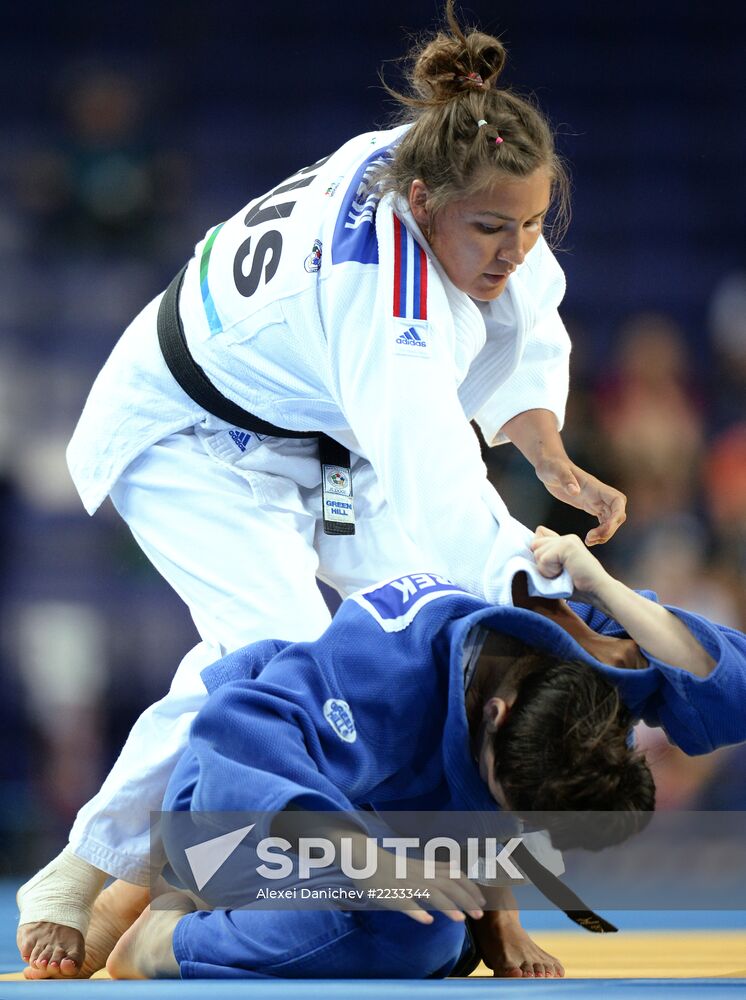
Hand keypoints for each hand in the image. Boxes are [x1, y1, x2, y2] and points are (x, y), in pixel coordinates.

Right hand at [355, 847, 485, 925]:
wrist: (365, 859)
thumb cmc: (392, 866)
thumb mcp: (417, 864)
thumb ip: (435, 867)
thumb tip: (454, 867)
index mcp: (426, 869)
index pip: (454, 875)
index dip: (470, 888)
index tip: (482, 901)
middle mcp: (420, 875)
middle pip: (447, 885)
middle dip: (466, 900)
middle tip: (479, 916)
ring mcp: (406, 884)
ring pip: (430, 893)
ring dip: (447, 906)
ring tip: (460, 920)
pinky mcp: (392, 894)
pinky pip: (405, 902)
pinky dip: (417, 911)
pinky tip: (427, 920)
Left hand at [529, 526, 611, 604]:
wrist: (598, 591)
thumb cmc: (580, 587)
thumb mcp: (557, 573)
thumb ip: (545, 561)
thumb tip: (529, 552)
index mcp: (566, 542)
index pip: (539, 536)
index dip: (540, 553)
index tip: (551, 567)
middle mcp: (566, 538)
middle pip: (535, 544)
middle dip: (541, 562)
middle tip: (558, 572)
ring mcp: (567, 540)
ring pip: (537, 552)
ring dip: (546, 569)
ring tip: (562, 573)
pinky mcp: (566, 546)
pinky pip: (543, 558)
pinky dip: (550, 571)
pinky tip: (563, 573)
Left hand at [533, 457, 625, 544]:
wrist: (548, 465)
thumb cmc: (552, 466)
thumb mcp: (556, 471)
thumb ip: (566, 480)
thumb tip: (575, 491)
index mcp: (595, 486)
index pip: (617, 501)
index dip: (617, 516)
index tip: (605, 528)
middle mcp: (599, 494)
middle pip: (617, 514)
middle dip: (610, 529)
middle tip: (591, 539)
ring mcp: (596, 500)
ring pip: (611, 519)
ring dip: (605, 533)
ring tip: (590, 541)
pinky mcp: (590, 505)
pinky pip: (603, 520)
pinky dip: (601, 531)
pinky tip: (590, 539)